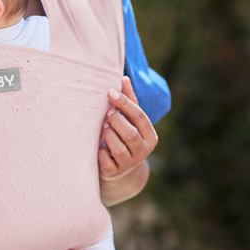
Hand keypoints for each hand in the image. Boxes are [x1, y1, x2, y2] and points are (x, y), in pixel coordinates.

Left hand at [98, 76, 157, 205]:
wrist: (120, 168)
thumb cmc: (124, 135)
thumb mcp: (129, 120)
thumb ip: (128, 100)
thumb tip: (123, 78)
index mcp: (150, 136)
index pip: (139, 116)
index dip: (124, 103)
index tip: (110, 92)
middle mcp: (142, 151)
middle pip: (130, 134)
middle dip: (115, 121)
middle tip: (106, 114)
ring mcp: (129, 163)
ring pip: (118, 148)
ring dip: (107, 135)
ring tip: (103, 127)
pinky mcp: (114, 171)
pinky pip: (105, 160)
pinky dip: (100, 151)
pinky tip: (99, 146)